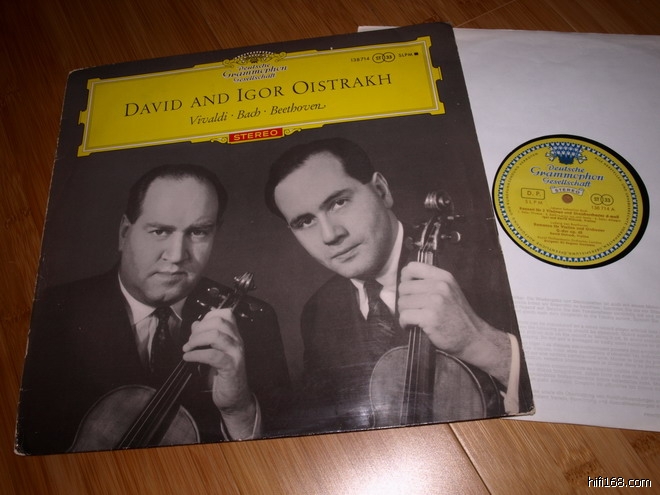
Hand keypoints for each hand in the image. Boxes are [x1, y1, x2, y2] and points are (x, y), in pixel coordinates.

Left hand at [182, 308, 256, 436]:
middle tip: (189, 341)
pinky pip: (212, 355)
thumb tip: (195, 325)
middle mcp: (237, 341)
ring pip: (217, 336)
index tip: (197, 327)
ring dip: (197, 340)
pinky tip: (188, 358)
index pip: (226, 314)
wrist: (234, 398)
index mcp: (234, 336)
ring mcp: (236, 353)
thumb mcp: (214, 352)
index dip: (208, 316)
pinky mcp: (231, 367)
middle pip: (219, 322)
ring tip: (187, 348)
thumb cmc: (222, 375)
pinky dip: (196, 354)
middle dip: (199, 328)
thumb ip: (206, 337)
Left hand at [398, 262, 511, 384]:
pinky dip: (405, 324)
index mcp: (443, 277)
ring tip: (415, 319)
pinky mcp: (430, 317)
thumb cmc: (457, 316)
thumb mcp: (447, 293)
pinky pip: (404, 316)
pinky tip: (413, 326)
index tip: (410, 291)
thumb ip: (424, 286)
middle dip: (404, 301)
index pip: (411, 267)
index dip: (405, 279)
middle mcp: (440, 286)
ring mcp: (435, 301)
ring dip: (404, 313)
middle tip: (413, 310)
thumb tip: (389, 288)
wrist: (474, 338)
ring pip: (402, 302)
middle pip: (403, 287)